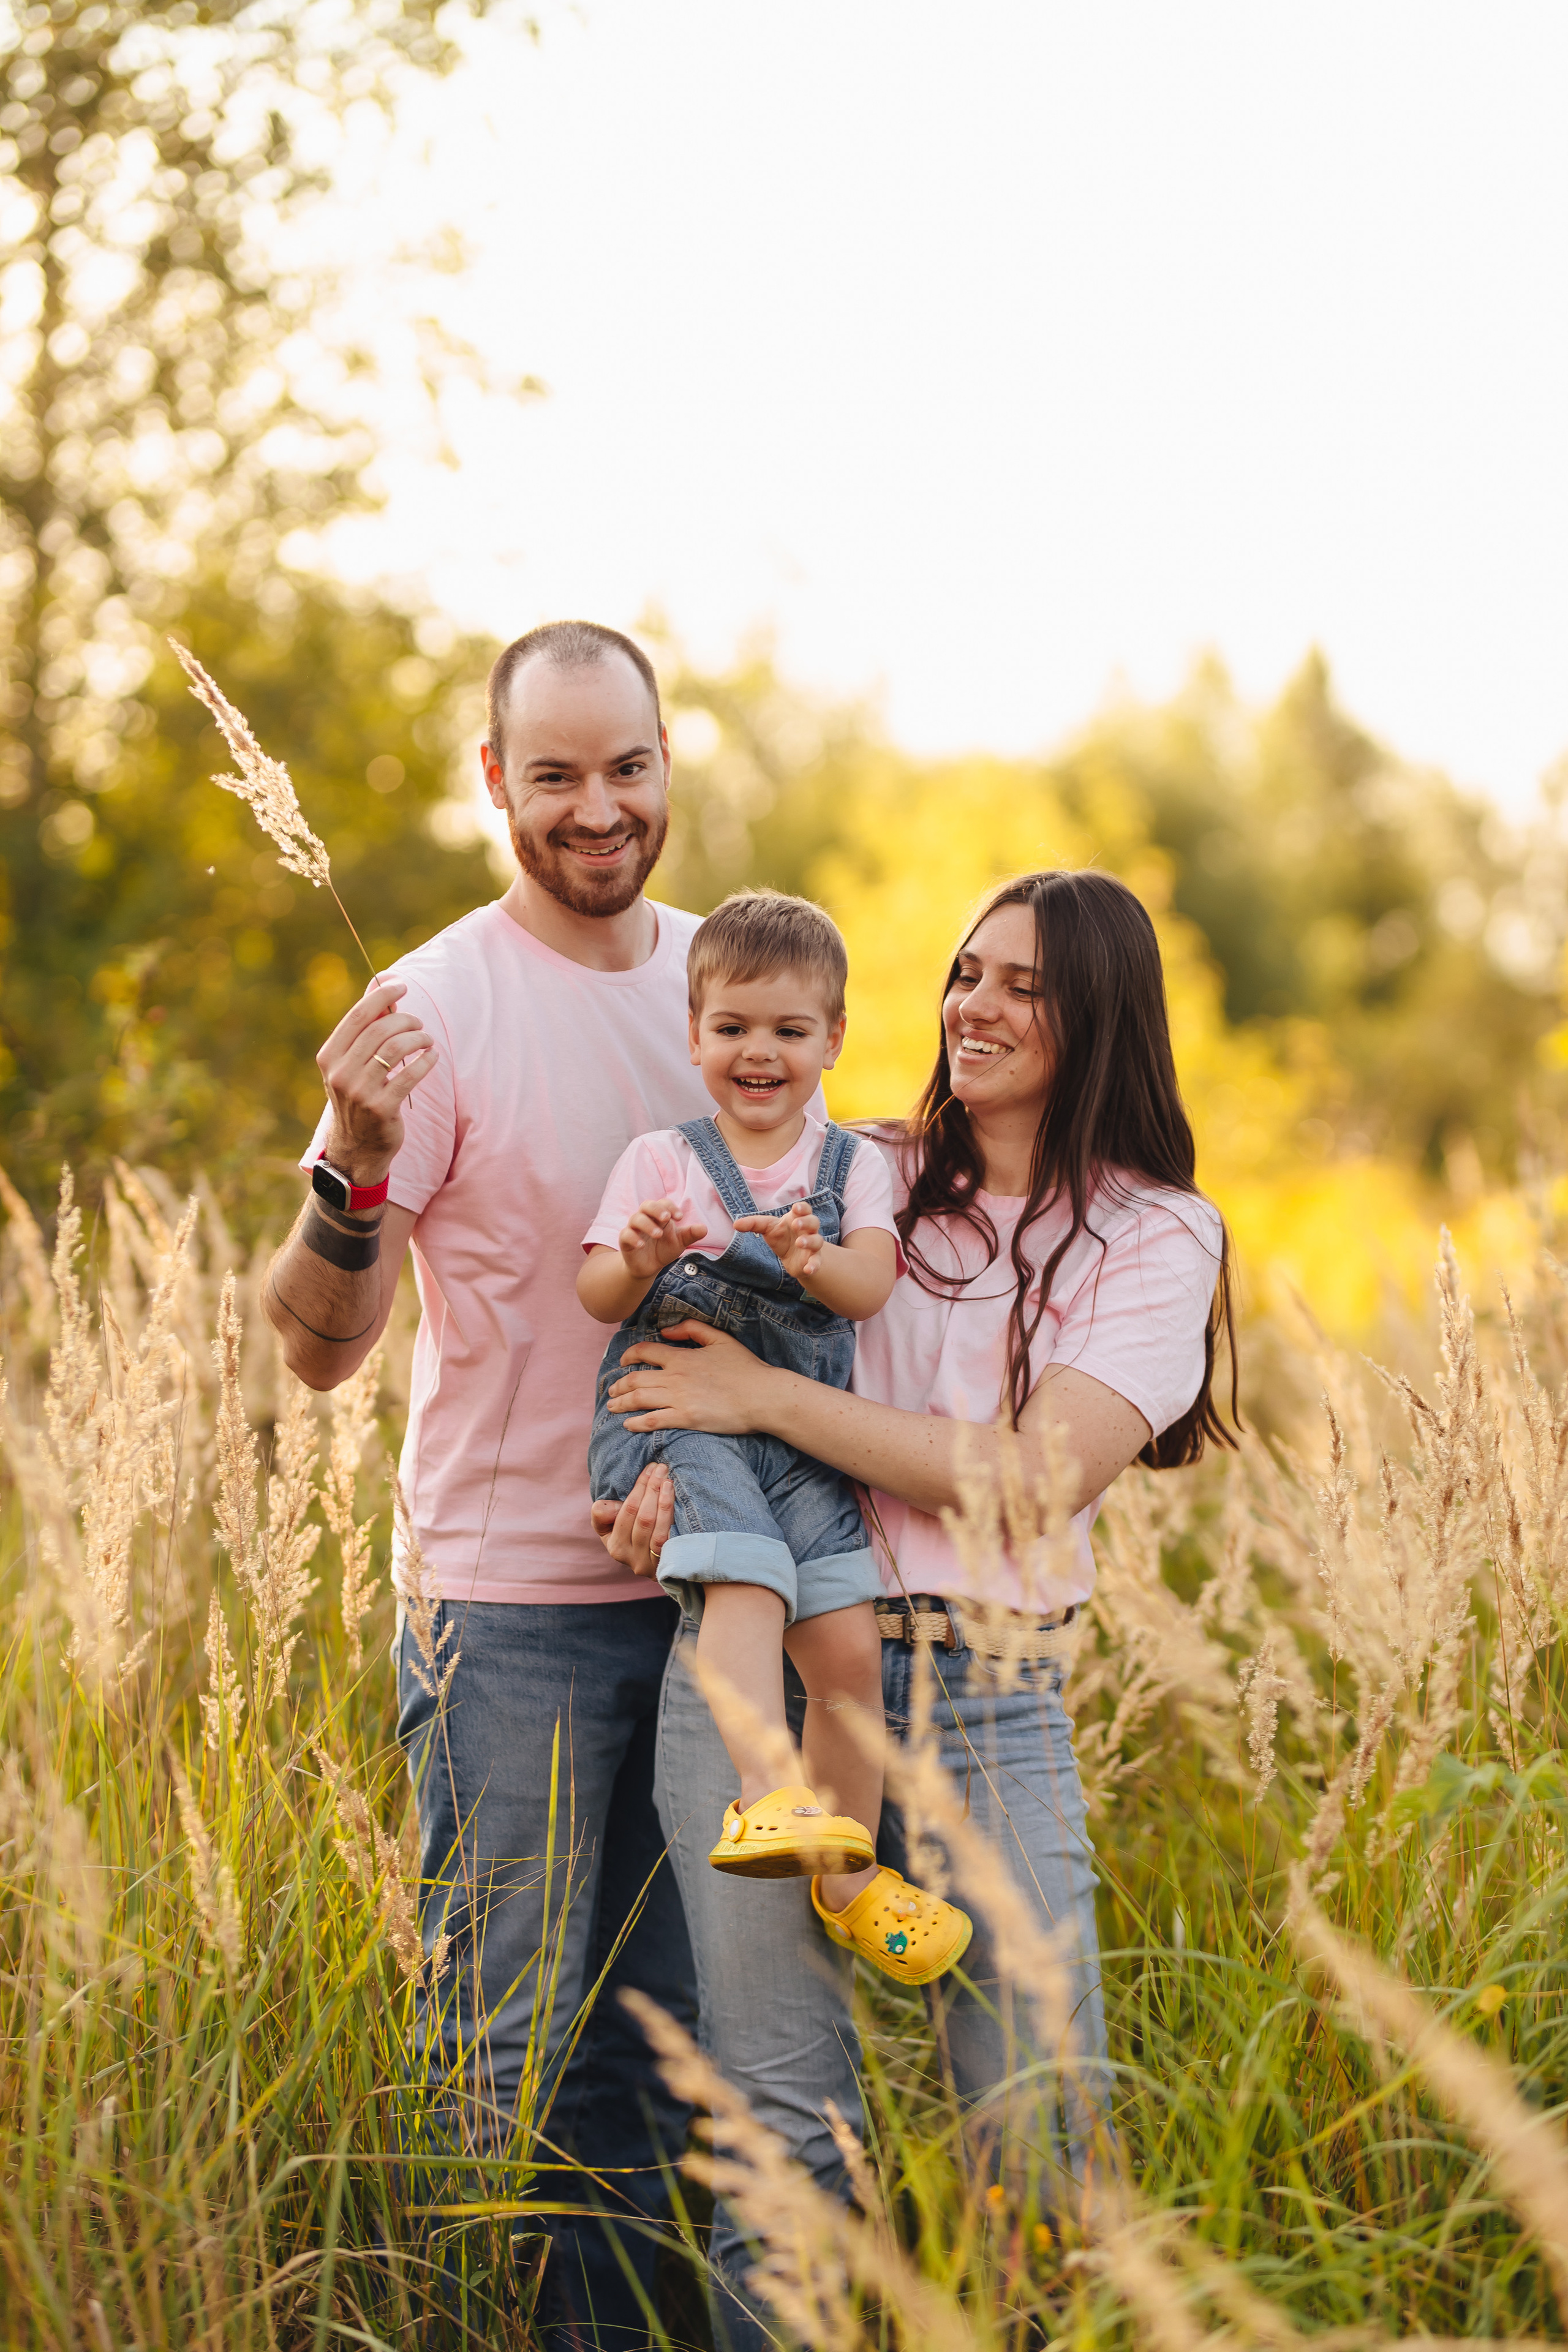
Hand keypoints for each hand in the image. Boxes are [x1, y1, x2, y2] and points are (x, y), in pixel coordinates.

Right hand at [316, 981, 436, 1183]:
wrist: (357, 1147)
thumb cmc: (359, 1097)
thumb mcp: (352, 1065)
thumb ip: (365, 1030)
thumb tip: (385, 989)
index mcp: (329, 1057)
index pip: (358, 1015)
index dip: (382, 996)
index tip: (401, 986)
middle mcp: (341, 1073)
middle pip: (380, 1029)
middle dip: (405, 1020)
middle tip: (418, 1024)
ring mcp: (360, 1092)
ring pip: (395, 1048)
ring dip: (418, 1038)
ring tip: (426, 1040)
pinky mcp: (382, 1108)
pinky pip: (410, 1075)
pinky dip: (426, 1061)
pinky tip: (432, 1057)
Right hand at [591, 1461, 673, 1576]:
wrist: (657, 1562)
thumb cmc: (630, 1535)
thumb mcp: (609, 1525)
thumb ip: (602, 1513)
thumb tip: (613, 1507)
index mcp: (616, 1546)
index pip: (628, 1511)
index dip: (639, 1488)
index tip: (650, 1469)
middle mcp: (632, 1558)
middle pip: (644, 1519)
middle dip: (653, 1489)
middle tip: (662, 1468)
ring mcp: (652, 1564)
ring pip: (659, 1530)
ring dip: (665, 1502)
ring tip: (669, 1481)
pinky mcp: (669, 1564)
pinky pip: (672, 1541)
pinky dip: (674, 1519)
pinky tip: (679, 1502)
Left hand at [607, 1320, 772, 1433]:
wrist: (763, 1396)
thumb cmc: (746, 1368)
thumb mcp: (721, 1339)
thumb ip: (692, 1329)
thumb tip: (667, 1331)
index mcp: (682, 1357)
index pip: (645, 1352)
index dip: (629, 1355)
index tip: (623, 1362)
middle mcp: (675, 1377)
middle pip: (635, 1379)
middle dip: (618, 1385)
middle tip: (612, 1390)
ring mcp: (679, 1399)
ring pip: (638, 1400)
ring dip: (620, 1404)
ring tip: (613, 1407)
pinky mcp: (686, 1419)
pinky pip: (652, 1421)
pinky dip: (636, 1423)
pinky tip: (628, 1425)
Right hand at [618, 1198, 708, 1282]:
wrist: (649, 1267)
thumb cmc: (663, 1249)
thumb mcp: (679, 1242)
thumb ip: (690, 1234)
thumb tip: (705, 1228)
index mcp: (659, 1216)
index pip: (663, 1203)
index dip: (671, 1207)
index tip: (680, 1217)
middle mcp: (646, 1219)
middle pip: (647, 1205)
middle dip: (656, 1209)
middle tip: (666, 1218)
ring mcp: (634, 1229)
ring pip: (636, 1218)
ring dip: (647, 1225)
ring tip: (658, 1234)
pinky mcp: (625, 1241)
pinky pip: (625, 1234)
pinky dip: (633, 1237)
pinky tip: (641, 1244)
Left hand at [734, 1202, 823, 1280]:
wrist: (791, 1257)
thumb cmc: (780, 1236)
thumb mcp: (766, 1228)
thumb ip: (753, 1224)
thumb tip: (735, 1225)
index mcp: (797, 1218)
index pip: (804, 1209)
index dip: (802, 1208)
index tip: (796, 1208)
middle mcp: (808, 1230)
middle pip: (813, 1222)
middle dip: (806, 1222)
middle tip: (796, 1225)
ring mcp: (812, 1245)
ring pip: (817, 1241)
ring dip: (810, 1241)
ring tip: (799, 1243)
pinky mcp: (813, 1260)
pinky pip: (817, 1262)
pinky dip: (814, 1266)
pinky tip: (808, 1269)